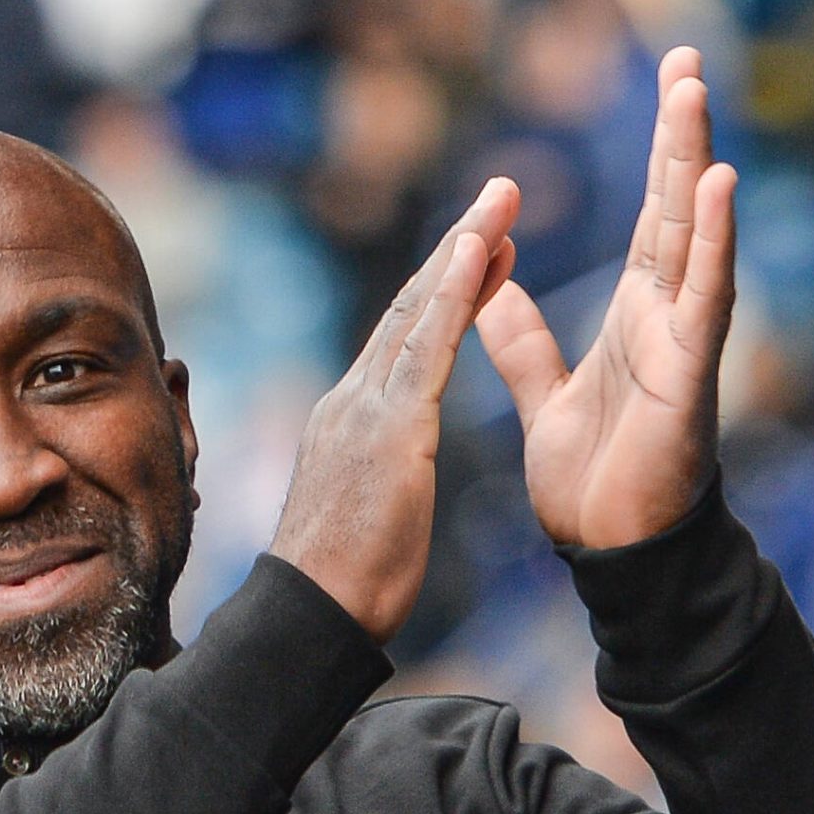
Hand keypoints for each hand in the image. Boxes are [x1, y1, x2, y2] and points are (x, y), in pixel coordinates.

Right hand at [270, 178, 520, 641]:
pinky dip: (455, 293)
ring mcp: (365, 408)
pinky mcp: (389, 428)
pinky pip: (430, 346)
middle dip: (456, 250)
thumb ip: (377, 473)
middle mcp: (352, 399)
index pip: (403, 340)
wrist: (312, 616)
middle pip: (410, 307)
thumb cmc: (343, 585)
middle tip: (498, 197)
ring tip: (501, 202)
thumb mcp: (368, 510)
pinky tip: (481, 251)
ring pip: (419, 311)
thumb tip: (385, 469)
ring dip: (463, 250)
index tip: (480, 251)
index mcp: (351, 420)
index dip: (441, 290)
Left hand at [476, 47, 737, 548]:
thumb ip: (524, 343)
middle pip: (676, 207)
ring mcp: (684, 342)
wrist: (610, 556)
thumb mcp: (545, 398)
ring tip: (693, 95)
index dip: (659, 153)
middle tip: (685, 58)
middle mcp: (666, 318)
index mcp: (635, 317)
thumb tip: (496, 287)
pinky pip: (705, 298)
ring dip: (695, 163)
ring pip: (694, 236)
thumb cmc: (593, 487)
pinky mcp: (690, 375)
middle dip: (679, 134)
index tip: (668, 84)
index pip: (651, 217)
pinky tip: (720, 186)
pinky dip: (714, 242)